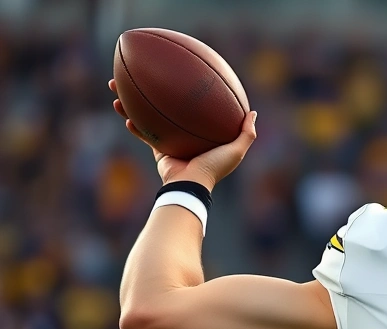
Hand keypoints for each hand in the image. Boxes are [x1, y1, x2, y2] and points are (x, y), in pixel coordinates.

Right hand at [108, 79, 256, 191]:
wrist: (191, 186)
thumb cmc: (214, 168)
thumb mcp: (236, 150)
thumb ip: (246, 133)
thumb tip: (252, 112)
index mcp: (203, 133)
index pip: (198, 107)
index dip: (192, 91)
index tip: (187, 72)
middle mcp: (187, 135)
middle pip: (168, 106)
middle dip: (154, 88)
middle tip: (146, 70)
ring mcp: (171, 141)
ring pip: (149, 115)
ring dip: (133, 101)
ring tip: (120, 86)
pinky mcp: (159, 149)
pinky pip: (143, 133)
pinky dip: (134, 123)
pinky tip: (123, 109)